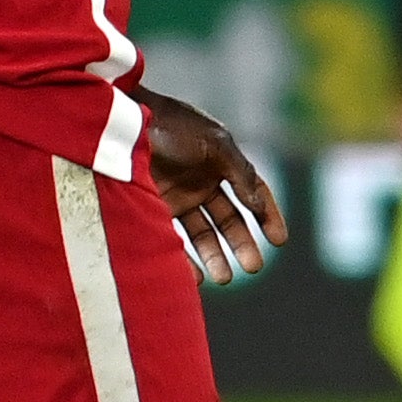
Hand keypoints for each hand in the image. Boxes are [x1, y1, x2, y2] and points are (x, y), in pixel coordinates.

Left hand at [140, 89, 286, 283]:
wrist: (122, 123)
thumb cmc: (172, 126)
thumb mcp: (215, 143)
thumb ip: (241, 174)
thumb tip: (259, 205)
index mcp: (221, 163)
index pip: (253, 193)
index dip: (268, 215)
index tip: (279, 241)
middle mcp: (201, 182)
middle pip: (229, 220)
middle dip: (242, 244)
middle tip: (253, 267)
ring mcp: (176, 197)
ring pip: (202, 234)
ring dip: (215, 256)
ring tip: (224, 277)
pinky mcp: (152, 209)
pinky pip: (172, 239)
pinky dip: (183, 260)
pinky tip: (195, 276)